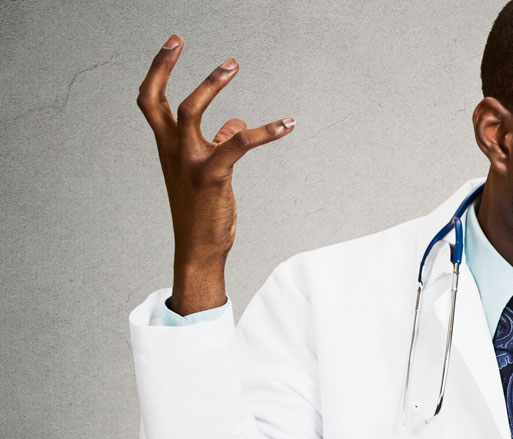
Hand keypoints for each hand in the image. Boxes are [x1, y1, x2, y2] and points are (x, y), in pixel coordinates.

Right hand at [136, 34, 293, 311]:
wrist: (200, 249)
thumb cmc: (204, 211)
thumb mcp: (207, 173)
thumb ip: (217, 144)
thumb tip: (233, 123)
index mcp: (168, 148)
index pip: (150, 103)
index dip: (157, 72)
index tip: (172, 46)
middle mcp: (172, 151)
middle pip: (157, 100)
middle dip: (163, 66)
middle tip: (178, 38)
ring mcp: (189, 162)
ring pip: (190, 111)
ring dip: (210, 84)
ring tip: (232, 64)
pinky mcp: (212, 175)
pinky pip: (237, 143)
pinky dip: (264, 130)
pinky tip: (286, 124)